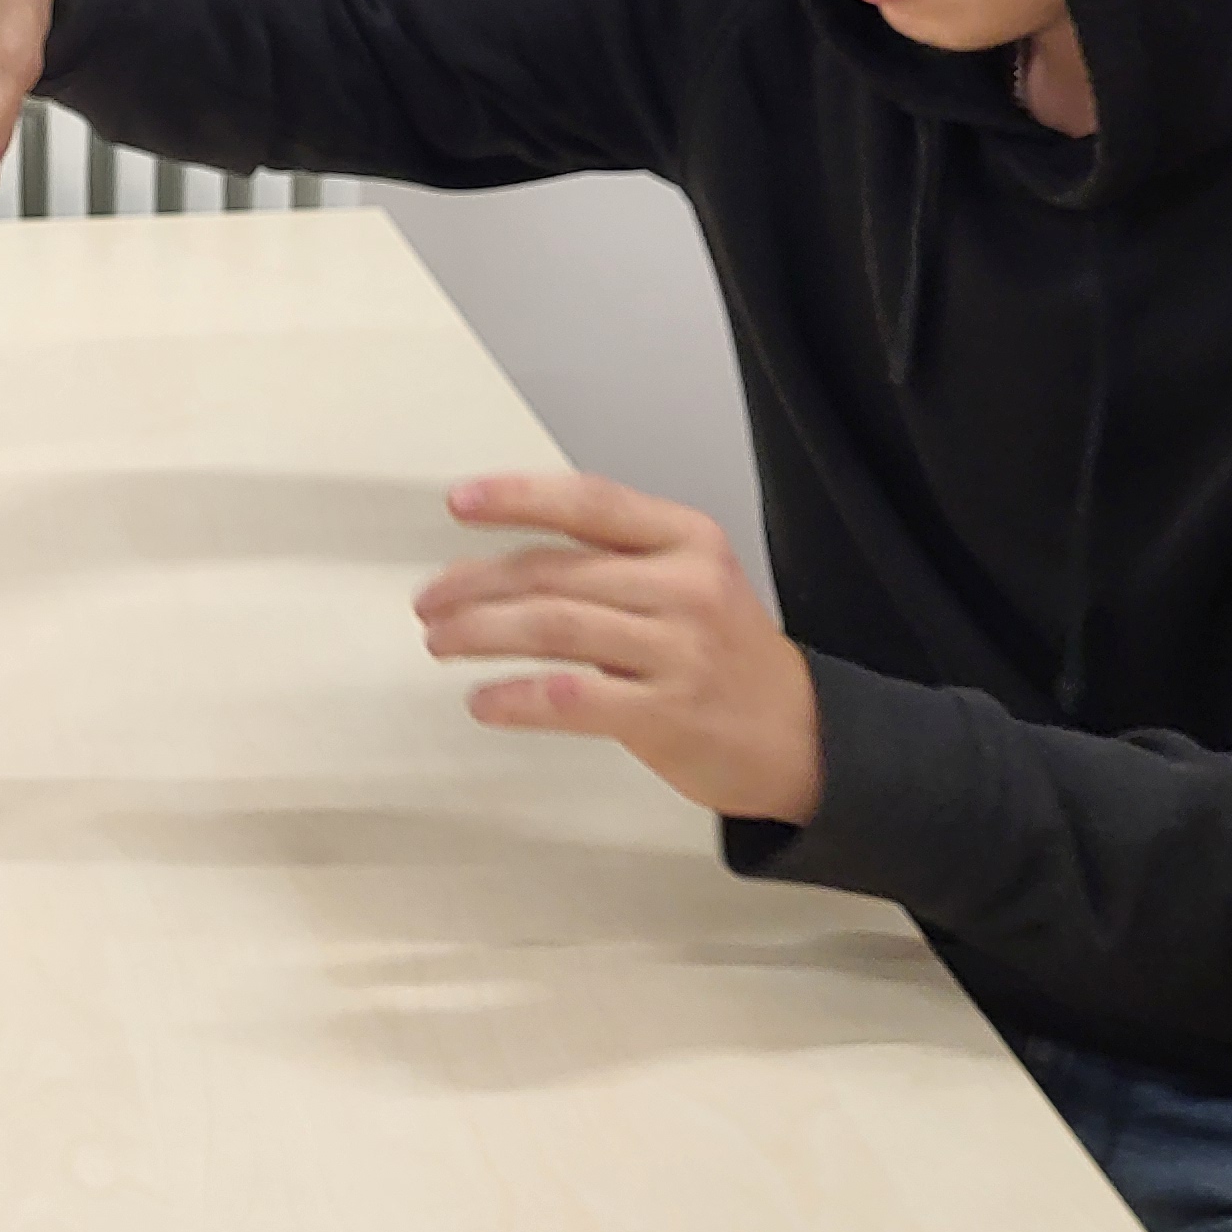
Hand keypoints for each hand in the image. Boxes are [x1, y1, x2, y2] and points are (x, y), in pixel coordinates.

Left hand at [413, 472, 822, 823]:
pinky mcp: (667, 714)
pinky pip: (570, 697)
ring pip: (553, 626)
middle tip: (428, 602)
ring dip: (480, 633)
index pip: (588, 501)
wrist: (802, 735)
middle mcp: (684, 586)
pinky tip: (483, 701)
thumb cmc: (721, 653)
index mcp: (685, 539)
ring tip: (440, 642)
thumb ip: (608, 559)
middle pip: (554, 571)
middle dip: (475, 585)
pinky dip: (516, 698)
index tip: (458, 502)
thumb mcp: (686, 578)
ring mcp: (678, 650)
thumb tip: (497, 563)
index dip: (516, 497)